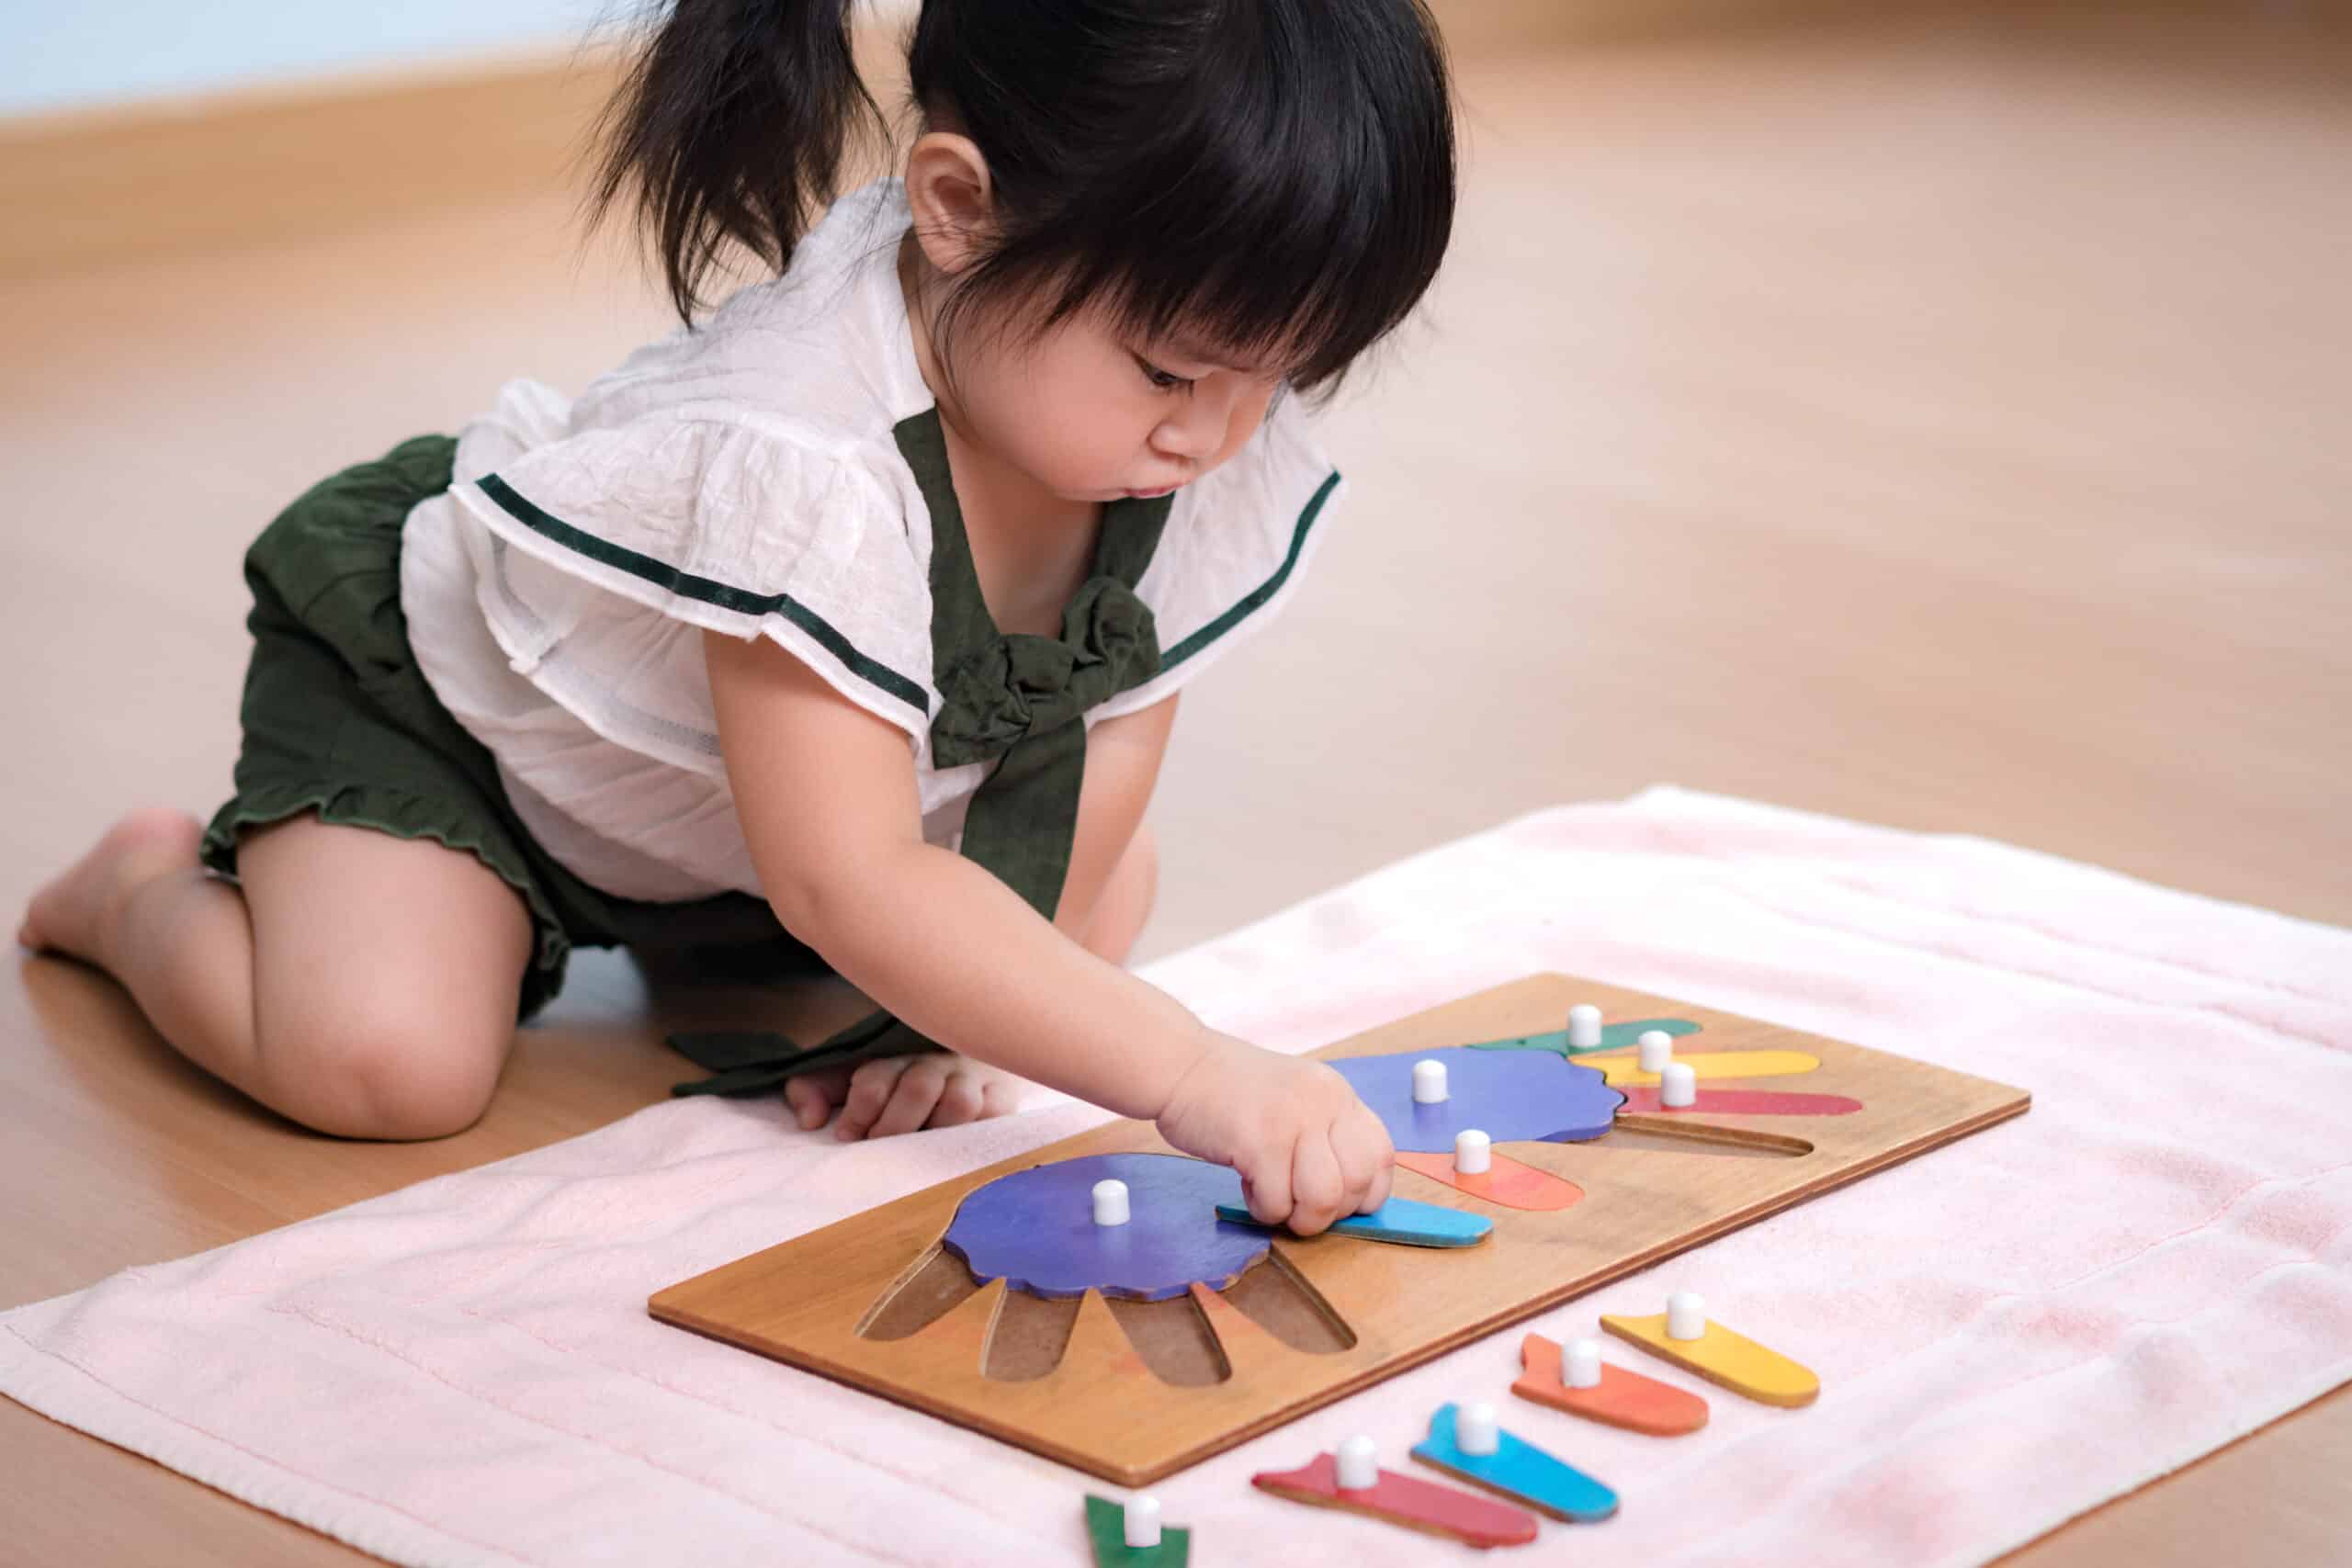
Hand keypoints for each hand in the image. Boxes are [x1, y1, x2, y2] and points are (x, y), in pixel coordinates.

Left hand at [784, 1051, 1024, 1140]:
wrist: (968, 1056)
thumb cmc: (898, 1078)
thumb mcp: (853, 1076)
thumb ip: (819, 1089)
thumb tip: (810, 1121)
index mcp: (896, 1052)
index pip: (875, 1077)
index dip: (859, 1111)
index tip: (846, 1136)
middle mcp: (938, 1060)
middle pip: (917, 1088)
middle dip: (893, 1126)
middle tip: (880, 1147)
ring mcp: (975, 1078)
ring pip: (960, 1104)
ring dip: (934, 1131)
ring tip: (918, 1153)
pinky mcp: (1004, 1098)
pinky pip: (996, 1118)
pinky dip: (977, 1134)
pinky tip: (957, 1148)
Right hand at [1154, 1033, 1392, 1235]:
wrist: (1179, 1065)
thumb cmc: (1232, 1093)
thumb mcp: (1295, 1100)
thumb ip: (1323, 1136)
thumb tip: (1346, 1200)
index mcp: (1337, 1095)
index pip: (1382, 1156)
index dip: (1366, 1193)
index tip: (1338, 1204)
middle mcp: (1324, 1103)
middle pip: (1358, 1183)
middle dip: (1329, 1213)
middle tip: (1297, 1205)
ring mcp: (1294, 1119)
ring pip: (1324, 1199)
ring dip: (1298, 1217)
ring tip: (1273, 1199)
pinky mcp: (1259, 1140)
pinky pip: (1277, 1202)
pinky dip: (1262, 1208)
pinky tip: (1246, 1183)